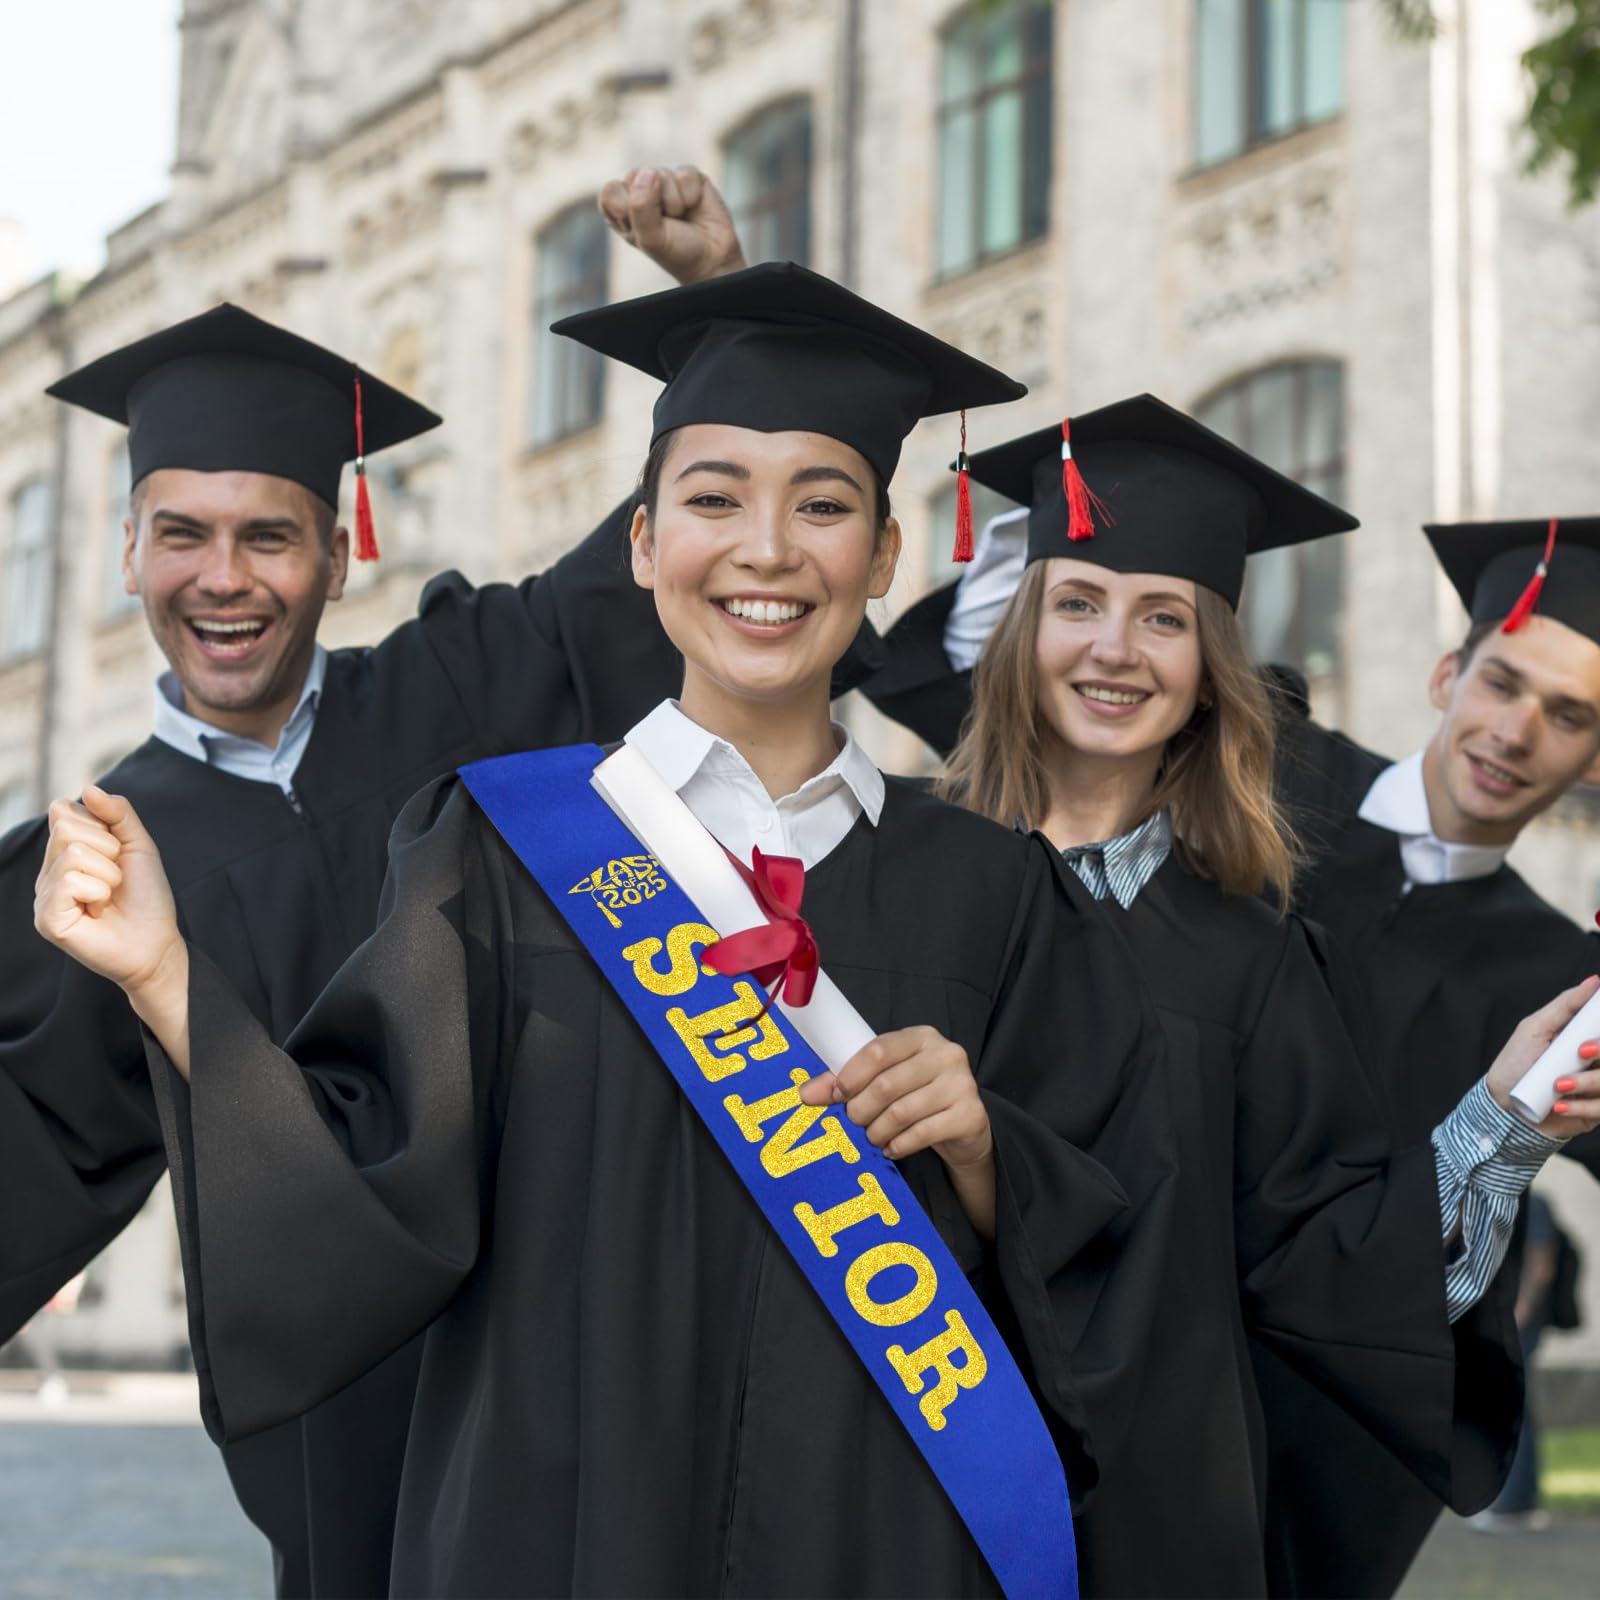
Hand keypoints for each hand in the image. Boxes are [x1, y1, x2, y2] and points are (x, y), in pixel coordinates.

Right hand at [34, 785, 184, 1004]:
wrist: (157, 942)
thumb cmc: (147, 896)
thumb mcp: (138, 845)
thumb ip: (118, 813)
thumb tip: (88, 788)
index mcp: (65, 850)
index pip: (64, 810)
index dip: (100, 827)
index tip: (116, 852)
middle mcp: (49, 870)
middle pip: (67, 829)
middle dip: (107, 851)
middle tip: (116, 879)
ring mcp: (44, 894)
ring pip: (72, 854)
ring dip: (108, 874)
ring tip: (109, 896)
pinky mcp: (46, 917)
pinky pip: (69, 881)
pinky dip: (97, 892)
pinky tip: (98, 910)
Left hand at [597, 165, 747, 284]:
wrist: (712, 258)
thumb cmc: (676, 252)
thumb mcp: (651, 238)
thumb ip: (640, 206)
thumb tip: (650, 171)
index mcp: (621, 209)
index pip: (611, 192)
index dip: (628, 209)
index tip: (643, 229)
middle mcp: (639, 191)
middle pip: (635, 177)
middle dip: (654, 206)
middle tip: (666, 224)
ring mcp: (663, 181)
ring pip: (662, 175)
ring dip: (675, 203)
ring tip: (681, 217)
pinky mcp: (687, 175)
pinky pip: (685, 174)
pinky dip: (692, 194)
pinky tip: (694, 206)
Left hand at [800, 1026, 994, 1233]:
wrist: (964, 1125)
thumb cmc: (918, 1095)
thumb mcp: (886, 1079)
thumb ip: (847, 1082)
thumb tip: (806, 1094)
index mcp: (921, 1036)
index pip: (878, 1051)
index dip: (851, 1075)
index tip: (837, 1095)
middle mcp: (946, 1054)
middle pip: (887, 1084)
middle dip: (861, 1109)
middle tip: (855, 1121)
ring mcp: (962, 1084)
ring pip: (902, 1112)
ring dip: (877, 1131)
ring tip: (872, 1137)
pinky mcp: (970, 1115)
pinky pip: (922, 1133)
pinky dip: (899, 1145)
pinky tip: (892, 1148)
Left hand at [1485, 973, 1599, 1137]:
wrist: (1503, 1105)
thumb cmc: (1516, 1064)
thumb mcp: (1535, 1028)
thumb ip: (1566, 1004)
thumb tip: (1594, 980)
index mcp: (1589, 1039)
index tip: (1587, 1041)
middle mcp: (1598, 1062)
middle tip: (1581, 1052)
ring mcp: (1598, 1087)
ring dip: (1588, 1082)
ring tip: (1558, 1085)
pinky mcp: (1595, 1112)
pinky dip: (1584, 1107)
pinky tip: (1560, 1105)